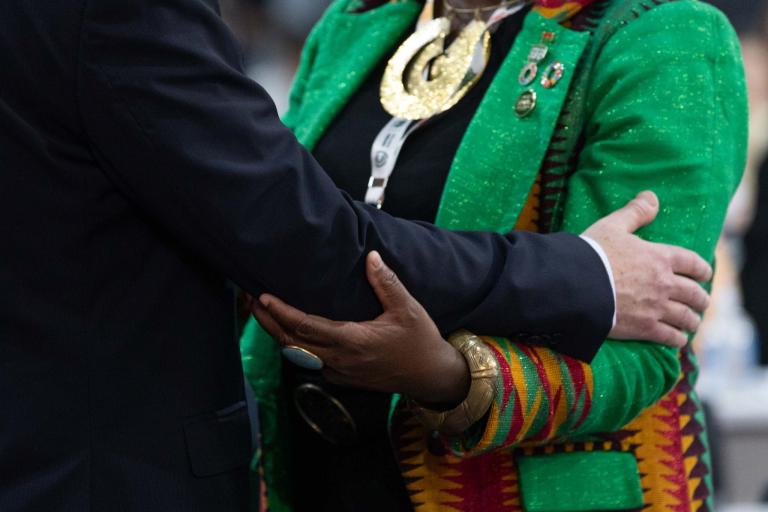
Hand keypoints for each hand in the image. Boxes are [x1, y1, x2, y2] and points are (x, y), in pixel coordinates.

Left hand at [251, 252, 470, 404]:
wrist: (430, 376)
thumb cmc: (420, 341)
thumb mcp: (408, 308)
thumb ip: (386, 282)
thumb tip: (371, 256)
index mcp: (352, 341)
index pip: (305, 326)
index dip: (281, 312)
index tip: (263, 297)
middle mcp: (339, 360)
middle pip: (291, 342)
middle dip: (268, 321)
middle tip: (250, 300)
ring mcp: (339, 372)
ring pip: (297, 354)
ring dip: (277, 334)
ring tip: (262, 313)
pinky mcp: (342, 378)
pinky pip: (309, 362)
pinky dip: (293, 346)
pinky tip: (289, 331)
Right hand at [583, 191, 711, 347]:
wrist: (576, 285)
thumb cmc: (593, 253)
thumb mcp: (613, 226)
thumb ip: (635, 212)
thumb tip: (652, 197)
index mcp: (660, 257)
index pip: (692, 262)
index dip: (702, 269)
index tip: (705, 274)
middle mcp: (665, 284)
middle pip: (694, 293)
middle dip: (701, 298)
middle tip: (702, 302)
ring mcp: (657, 308)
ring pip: (686, 317)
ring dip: (692, 320)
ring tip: (692, 322)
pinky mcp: (644, 328)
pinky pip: (669, 336)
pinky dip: (677, 339)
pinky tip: (678, 339)